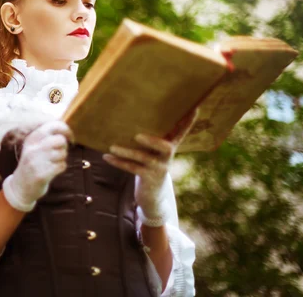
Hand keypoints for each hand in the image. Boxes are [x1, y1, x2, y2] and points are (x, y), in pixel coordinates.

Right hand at [3, 121, 72, 211]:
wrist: (20, 187)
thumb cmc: (32, 165)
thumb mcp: (34, 147)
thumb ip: (46, 138)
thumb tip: (67, 130)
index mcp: (31, 139)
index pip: (52, 126)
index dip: (65, 129)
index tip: (70, 136)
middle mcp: (33, 148)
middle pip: (60, 140)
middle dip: (64, 146)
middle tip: (60, 152)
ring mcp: (36, 162)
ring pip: (62, 153)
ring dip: (62, 158)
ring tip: (53, 163)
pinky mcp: (42, 174)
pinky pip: (62, 166)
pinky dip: (61, 168)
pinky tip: (53, 170)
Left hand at [103, 109, 198, 225]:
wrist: (154, 194)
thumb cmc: (151, 163)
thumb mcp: (155, 150)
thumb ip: (152, 135)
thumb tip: (132, 112)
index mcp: (170, 146)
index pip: (182, 132)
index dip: (188, 122)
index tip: (196, 108)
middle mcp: (167, 157)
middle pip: (166, 148)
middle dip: (153, 141)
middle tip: (137, 135)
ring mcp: (158, 168)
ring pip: (142, 158)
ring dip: (126, 152)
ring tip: (112, 147)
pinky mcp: (148, 178)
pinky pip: (131, 168)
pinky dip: (118, 162)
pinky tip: (105, 157)